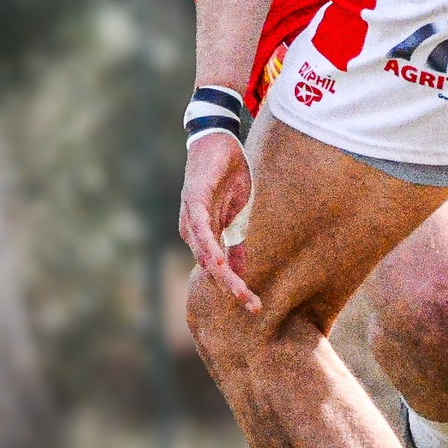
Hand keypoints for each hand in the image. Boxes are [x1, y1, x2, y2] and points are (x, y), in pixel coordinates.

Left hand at [180, 133, 259, 314]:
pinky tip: (217, 261)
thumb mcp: (238, 213)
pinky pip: (201, 228)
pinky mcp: (194, 200)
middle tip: (252, 306)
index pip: (219, 270)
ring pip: (205, 253)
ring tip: (238, 292)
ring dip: (221, 274)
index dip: (237, 288)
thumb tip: (239, 272)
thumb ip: (237, 243)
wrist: (217, 141)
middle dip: (232, 288)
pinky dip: (209, 246)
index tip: (255, 306)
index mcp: (204, 236)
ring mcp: (191, 216)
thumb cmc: (227, 177)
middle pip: (211, 268)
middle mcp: (193, 231)